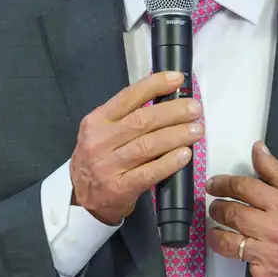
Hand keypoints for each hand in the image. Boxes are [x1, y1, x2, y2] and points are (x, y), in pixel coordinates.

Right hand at [70, 71, 202, 224]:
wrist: (81, 197)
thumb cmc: (98, 159)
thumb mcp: (102, 132)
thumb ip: (127, 117)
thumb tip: (168, 101)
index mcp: (97, 121)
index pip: (128, 96)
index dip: (155, 85)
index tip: (177, 79)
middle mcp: (100, 141)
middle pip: (142, 121)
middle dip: (173, 112)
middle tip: (195, 109)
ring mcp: (108, 166)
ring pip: (148, 145)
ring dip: (176, 135)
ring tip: (196, 130)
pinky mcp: (119, 188)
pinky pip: (149, 173)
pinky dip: (169, 162)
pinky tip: (184, 155)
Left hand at [205, 141, 277, 276]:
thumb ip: (277, 170)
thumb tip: (257, 150)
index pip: (243, 188)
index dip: (223, 184)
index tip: (214, 184)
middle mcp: (275, 230)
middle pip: (232, 215)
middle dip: (217, 207)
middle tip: (215, 205)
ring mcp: (269, 257)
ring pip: (229, 244)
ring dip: (217, 234)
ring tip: (217, 228)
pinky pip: (245, 264)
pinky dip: (243, 255)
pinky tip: (247, 249)